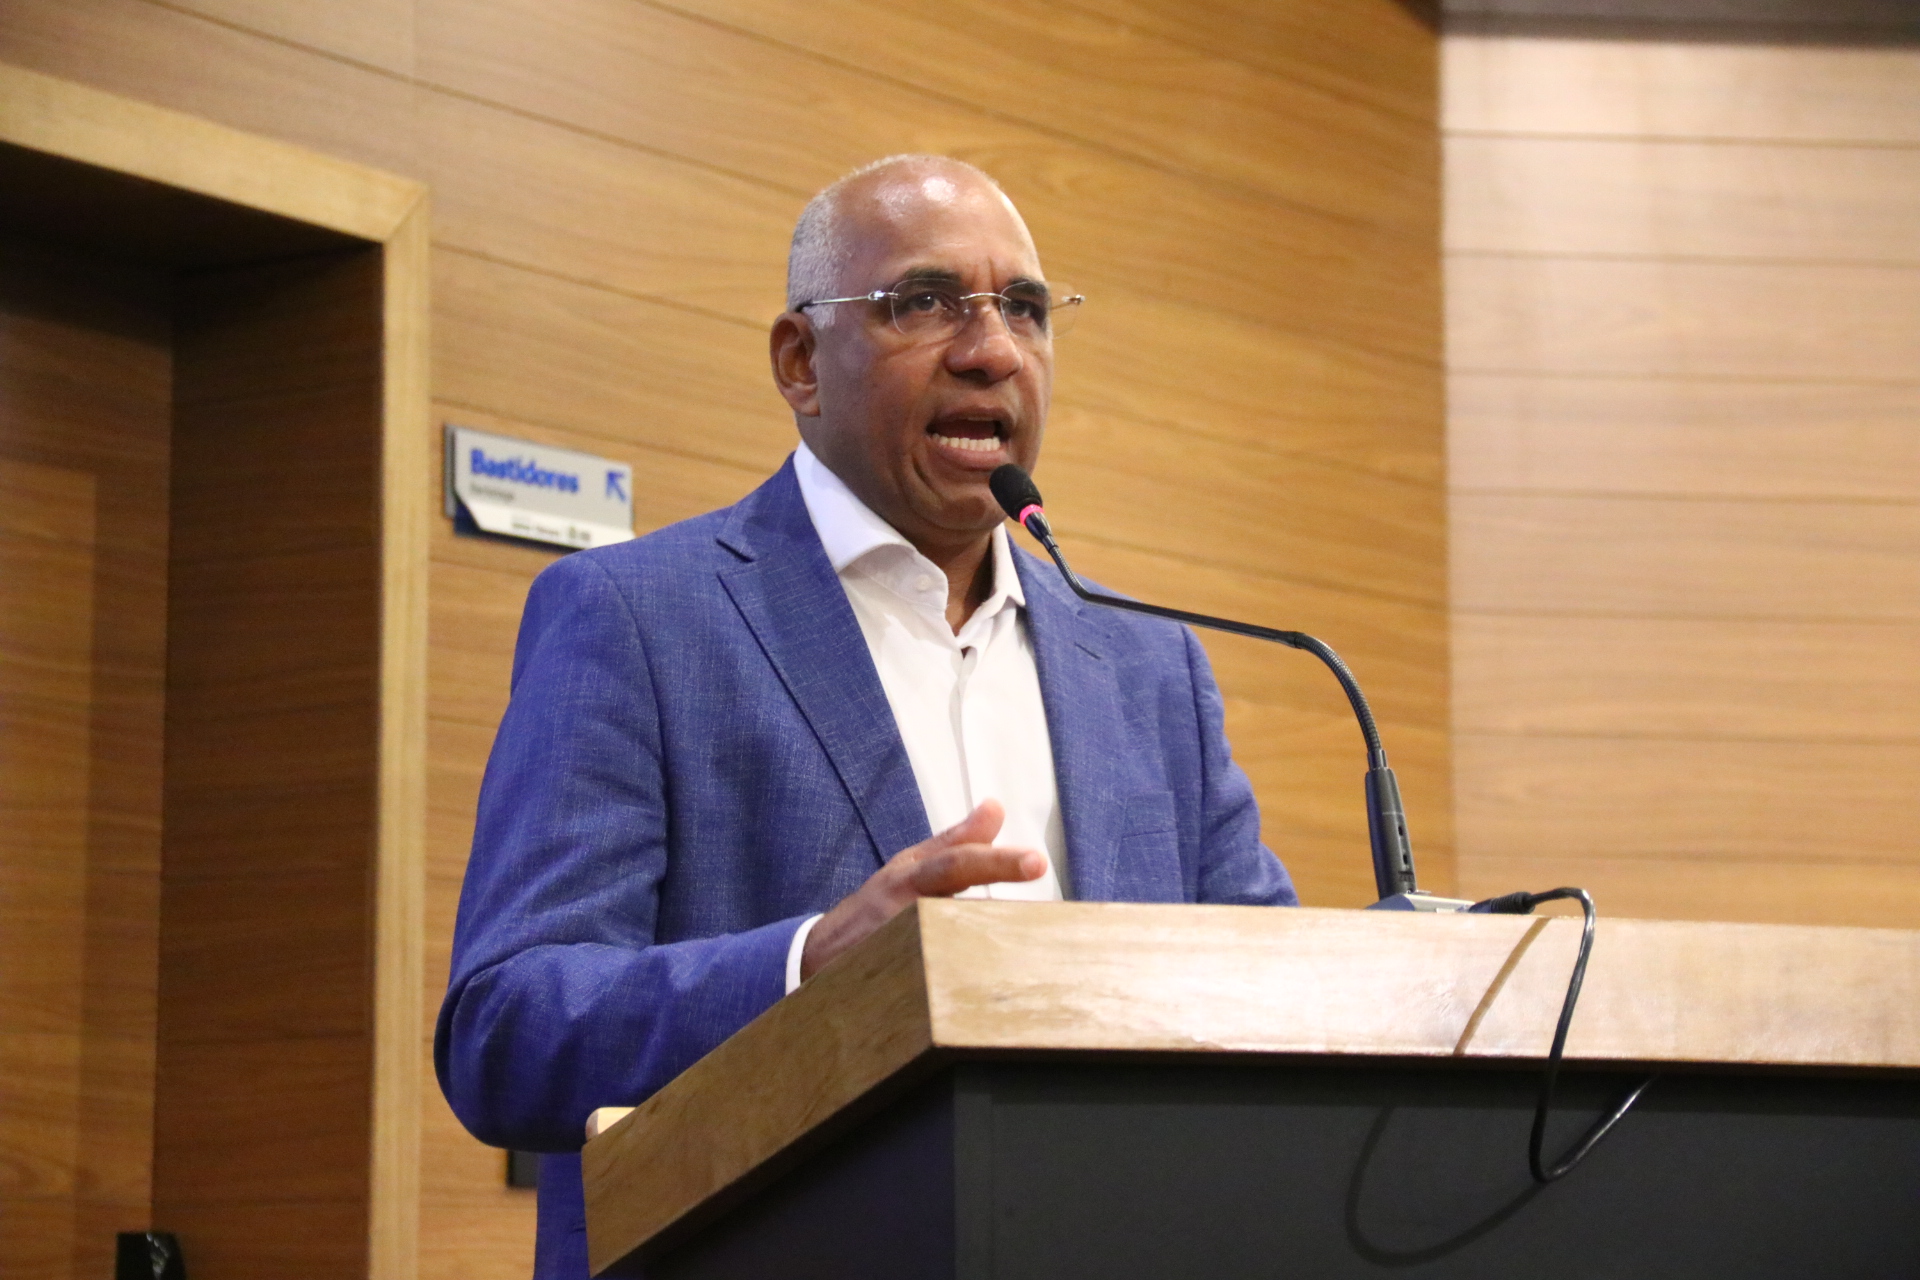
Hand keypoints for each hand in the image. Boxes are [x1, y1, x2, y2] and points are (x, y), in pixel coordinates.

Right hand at [799, 799, 1044, 980]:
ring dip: (980, 959)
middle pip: (956, 914)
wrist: (820, 956)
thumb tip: (995, 808)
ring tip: (1020, 962)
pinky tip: (984, 1004)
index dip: (998, 862)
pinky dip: (956, 994)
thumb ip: (958, 840)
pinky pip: (931, 992)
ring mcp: (894, 953)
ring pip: (945, 955)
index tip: (1036, 862)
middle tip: (1032, 910)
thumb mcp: (912, 866)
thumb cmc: (878, 906)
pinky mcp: (892, 991)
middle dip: (997, 920)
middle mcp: (900, 912)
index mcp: (910, 878)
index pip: (958, 865)